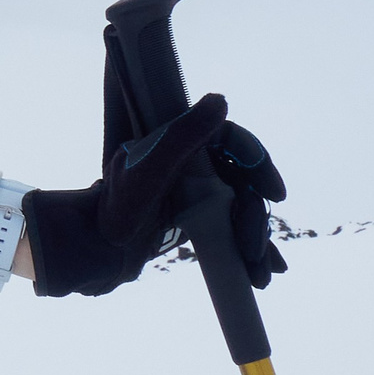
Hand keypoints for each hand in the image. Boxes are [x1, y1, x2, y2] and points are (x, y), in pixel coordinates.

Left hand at [23, 93, 288, 297]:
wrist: (100, 248)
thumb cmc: (119, 207)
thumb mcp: (148, 170)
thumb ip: (181, 136)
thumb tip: (220, 100)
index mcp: (182, 142)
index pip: (232, 141)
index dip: (258, 162)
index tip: (274, 193)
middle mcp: (194, 163)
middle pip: (243, 181)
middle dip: (255, 216)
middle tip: (253, 247)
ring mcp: (200, 192)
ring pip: (243, 209)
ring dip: (257, 241)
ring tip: (259, 274)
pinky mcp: (201, 219)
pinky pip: (235, 230)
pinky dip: (252, 251)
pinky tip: (264, 272)